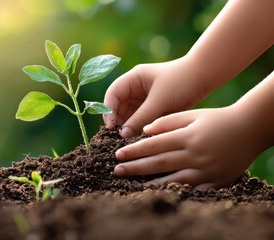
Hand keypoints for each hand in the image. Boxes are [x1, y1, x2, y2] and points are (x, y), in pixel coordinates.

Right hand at [103, 57, 206, 137]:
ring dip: (128, 127)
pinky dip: (138, 129)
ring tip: (128, 141)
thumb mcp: (160, 99)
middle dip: (118, 122)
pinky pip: (140, 120)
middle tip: (118, 138)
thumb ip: (141, 117)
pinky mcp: (152, 109)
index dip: (108, 110)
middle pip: (118, 107)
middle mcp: (135, 89)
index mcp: (133, 79)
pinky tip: (139, 139)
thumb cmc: (181, 81)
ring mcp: (143, 99)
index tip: (111, 127)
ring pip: (128, 116)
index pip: (112, 94)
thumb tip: (123, 134)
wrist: (205, 77)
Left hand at [113, 106, 265, 188]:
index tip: (118, 155)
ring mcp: (205, 170)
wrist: (250, 130)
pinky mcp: (215, 181)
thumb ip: (167, 121)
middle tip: (117, 171)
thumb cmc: (218, 119)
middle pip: (159, 163)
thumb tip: (145, 131)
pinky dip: (175, 192)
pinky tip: (161, 194)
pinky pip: (192, 190)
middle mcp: (194, 154)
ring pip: (172, 179)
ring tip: (133, 185)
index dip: (134, 151)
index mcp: (187, 136)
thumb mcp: (193, 114)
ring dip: (150, 183)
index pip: (154, 145)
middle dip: (135, 168)